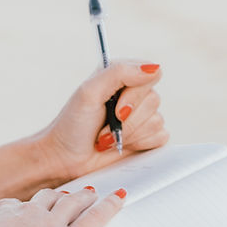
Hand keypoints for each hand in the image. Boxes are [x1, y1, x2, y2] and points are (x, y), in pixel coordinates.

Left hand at [35, 60, 168, 182]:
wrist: (65, 158)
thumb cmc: (72, 124)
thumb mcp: (89, 92)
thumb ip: (119, 73)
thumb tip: (152, 68)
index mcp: (121, 76)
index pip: (151, 73)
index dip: (136, 94)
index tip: (116, 109)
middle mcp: (133, 94)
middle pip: (154, 100)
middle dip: (128, 120)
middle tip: (105, 126)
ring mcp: (141, 116)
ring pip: (157, 121)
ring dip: (130, 134)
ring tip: (109, 137)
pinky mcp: (147, 137)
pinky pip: (161, 137)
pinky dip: (140, 144)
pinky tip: (122, 145)